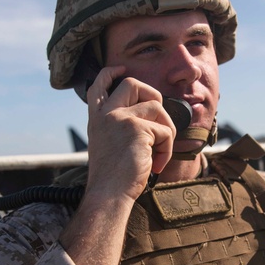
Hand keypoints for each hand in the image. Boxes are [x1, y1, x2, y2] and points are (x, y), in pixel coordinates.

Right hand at [83, 66, 175, 203]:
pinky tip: (156, 164)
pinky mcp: (137, 128)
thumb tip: (150, 112)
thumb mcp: (109, 145)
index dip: (111, 73)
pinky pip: (165, 130)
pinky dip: (167, 148)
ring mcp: (120, 118)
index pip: (99, 85)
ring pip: (157, 107)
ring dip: (166, 130)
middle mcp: (106, 114)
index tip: (121, 69)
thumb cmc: (113, 178)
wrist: (108, 194)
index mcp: (96, 119)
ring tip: (158, 154)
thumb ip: (119, 126)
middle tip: (158, 121)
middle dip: (153, 96)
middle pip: (133, 83)